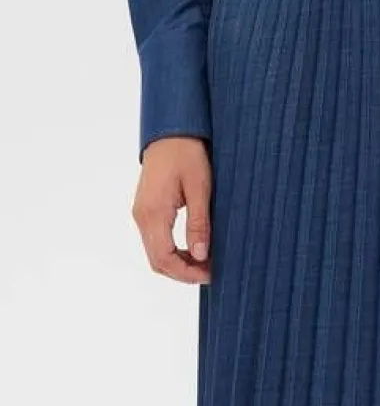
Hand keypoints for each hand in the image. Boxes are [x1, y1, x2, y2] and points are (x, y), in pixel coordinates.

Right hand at [131, 136, 212, 283]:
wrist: (171, 131)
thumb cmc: (186, 153)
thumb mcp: (200, 188)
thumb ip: (198, 223)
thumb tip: (200, 255)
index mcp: (153, 213)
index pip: (164, 259)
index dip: (187, 273)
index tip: (210, 274)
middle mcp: (142, 216)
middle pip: (157, 261)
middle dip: (183, 272)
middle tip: (211, 271)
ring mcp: (142, 213)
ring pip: (156, 253)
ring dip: (179, 263)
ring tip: (206, 260)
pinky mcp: (147, 210)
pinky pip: (156, 240)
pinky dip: (174, 251)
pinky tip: (195, 247)